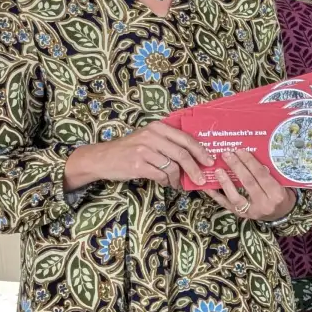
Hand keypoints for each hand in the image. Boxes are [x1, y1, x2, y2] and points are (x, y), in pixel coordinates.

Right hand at [63, 120, 213, 189]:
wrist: (101, 158)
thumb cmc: (129, 149)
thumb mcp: (148, 138)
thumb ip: (168, 142)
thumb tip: (195, 156)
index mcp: (157, 127)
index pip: (186, 138)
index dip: (200, 150)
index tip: (210, 161)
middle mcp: (151, 136)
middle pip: (182, 153)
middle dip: (195, 168)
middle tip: (201, 179)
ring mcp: (144, 150)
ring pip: (172, 166)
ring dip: (178, 178)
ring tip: (179, 184)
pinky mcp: (137, 164)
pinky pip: (160, 175)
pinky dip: (167, 181)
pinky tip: (167, 184)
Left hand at [201, 151, 294, 221]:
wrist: (282, 214)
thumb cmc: (282, 194)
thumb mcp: (282, 183)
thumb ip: (269, 173)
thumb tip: (251, 158)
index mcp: (277, 194)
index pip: (261, 175)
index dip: (250, 162)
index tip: (240, 151)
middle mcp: (264, 204)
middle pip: (248, 183)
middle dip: (237, 167)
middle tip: (227, 154)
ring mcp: (251, 211)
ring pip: (236, 196)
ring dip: (225, 182)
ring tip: (217, 170)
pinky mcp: (241, 215)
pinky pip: (226, 205)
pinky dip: (216, 195)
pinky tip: (208, 187)